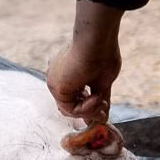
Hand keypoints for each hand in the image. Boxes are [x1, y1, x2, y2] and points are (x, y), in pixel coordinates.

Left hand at [47, 0, 124, 123]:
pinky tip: (96, 98)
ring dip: (90, 111)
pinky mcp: (57, 87)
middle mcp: (58, 78)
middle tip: (104, 111)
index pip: (73, 99)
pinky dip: (86, 108)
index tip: (103, 109)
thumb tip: (103, 118)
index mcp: (66, 74)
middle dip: (89, 112)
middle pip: (70, 107)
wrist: (99, 41)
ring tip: (102, 101)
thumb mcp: (102, 82)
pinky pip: (70, 109)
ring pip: (70, 110)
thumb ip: (99, 100)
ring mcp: (55, 83)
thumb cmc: (102, 54)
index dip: (88, 108)